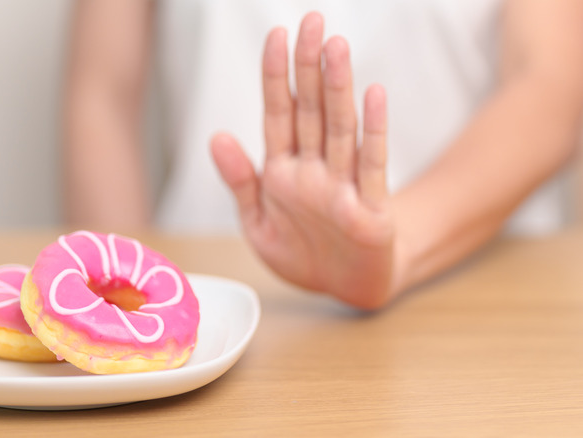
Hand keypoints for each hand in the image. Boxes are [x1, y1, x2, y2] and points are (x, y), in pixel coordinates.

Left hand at [211, 12, 395, 309]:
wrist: (342, 290)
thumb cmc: (301, 254)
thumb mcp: (257, 223)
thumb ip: (240, 181)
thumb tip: (217, 136)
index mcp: (283, 171)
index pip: (278, 114)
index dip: (275, 76)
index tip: (276, 36)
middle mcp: (314, 169)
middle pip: (310, 110)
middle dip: (308, 66)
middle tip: (312, 22)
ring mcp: (343, 185)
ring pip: (339, 129)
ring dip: (337, 88)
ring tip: (336, 47)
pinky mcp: (371, 209)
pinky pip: (372, 165)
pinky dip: (373, 131)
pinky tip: (373, 95)